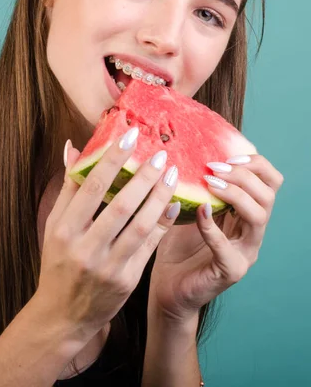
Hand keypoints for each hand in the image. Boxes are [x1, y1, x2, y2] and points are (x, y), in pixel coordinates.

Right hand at [34, 129, 180, 346]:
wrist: (63, 315)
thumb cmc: (58, 263)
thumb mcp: (54, 225)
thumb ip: (68, 187)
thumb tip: (74, 148)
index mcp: (64, 229)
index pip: (91, 186)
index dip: (112, 159)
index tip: (130, 136)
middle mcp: (85, 248)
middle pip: (120, 205)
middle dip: (143, 176)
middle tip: (161, 154)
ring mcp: (108, 266)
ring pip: (140, 226)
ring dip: (159, 197)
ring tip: (172, 175)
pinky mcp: (126, 280)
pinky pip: (149, 246)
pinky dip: (163, 224)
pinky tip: (174, 205)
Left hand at [147, 154, 283, 323]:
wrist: (167, 286)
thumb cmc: (177, 244)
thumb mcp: (190, 206)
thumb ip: (197, 185)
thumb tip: (190, 150)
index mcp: (246, 213)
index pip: (270, 181)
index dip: (255, 163)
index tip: (225, 155)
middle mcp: (252, 231)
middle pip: (269, 194)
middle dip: (243, 175)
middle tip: (213, 167)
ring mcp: (245, 252)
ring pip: (258, 216)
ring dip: (234, 194)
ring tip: (209, 183)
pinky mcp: (231, 270)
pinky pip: (227, 246)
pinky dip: (212, 226)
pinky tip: (198, 212)